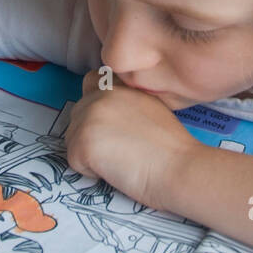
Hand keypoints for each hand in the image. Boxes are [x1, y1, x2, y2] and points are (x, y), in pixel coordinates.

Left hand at [65, 71, 196, 208]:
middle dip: (92, 134)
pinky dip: (90, 171)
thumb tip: (109, 118)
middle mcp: (100, 95)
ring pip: (72, 139)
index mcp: (118, 85)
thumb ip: (126, 103)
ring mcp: (89, 117)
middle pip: (78, 115)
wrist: (179, 166)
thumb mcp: (150, 107)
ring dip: (90, 153)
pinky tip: (116, 169)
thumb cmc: (172, 147)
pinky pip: (74, 161)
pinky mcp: (82, 142)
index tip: (109, 123)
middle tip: (120, 149)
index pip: (91, 82)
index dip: (95, 104)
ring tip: (121, 159)